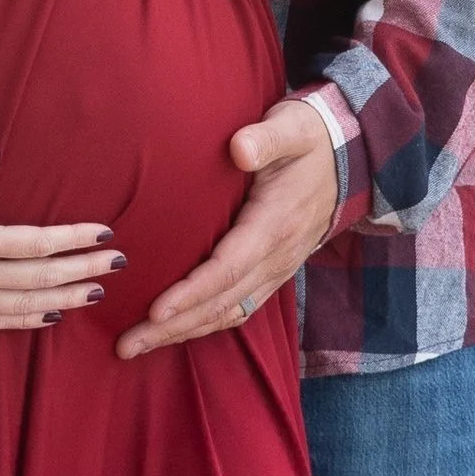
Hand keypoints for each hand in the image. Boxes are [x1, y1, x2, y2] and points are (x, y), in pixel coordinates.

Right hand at [0, 149, 117, 329]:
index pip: (34, 243)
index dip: (73, 239)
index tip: (104, 233)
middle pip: (39, 277)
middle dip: (83, 270)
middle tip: (119, 263)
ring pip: (23, 305)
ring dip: (64, 298)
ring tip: (96, 291)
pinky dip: (28, 319)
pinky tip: (51, 314)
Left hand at [116, 98, 339, 359]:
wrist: (348, 160)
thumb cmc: (309, 140)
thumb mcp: (292, 128)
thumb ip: (266, 138)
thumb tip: (239, 149)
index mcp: (274, 225)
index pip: (228, 268)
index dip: (192, 293)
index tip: (156, 310)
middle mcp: (276, 257)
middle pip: (220, 303)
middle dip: (173, 327)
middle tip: (126, 344)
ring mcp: (276, 270)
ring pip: (227, 313)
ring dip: (182, 334)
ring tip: (136, 347)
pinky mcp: (272, 274)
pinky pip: (237, 309)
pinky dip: (204, 325)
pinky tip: (172, 333)